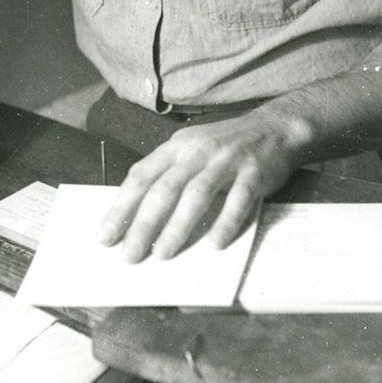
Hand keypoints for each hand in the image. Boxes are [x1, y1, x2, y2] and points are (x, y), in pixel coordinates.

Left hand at [96, 113, 311, 261]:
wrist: (275, 128)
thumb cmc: (226, 146)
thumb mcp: (191, 149)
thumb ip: (168, 174)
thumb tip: (138, 215)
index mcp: (176, 147)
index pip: (141, 176)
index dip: (121, 207)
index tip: (106, 236)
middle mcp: (197, 151)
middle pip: (164, 189)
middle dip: (143, 224)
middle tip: (129, 254)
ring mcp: (226, 160)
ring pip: (197, 194)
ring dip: (178, 226)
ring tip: (163, 254)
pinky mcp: (254, 172)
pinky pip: (238, 200)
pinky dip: (226, 222)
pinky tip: (215, 244)